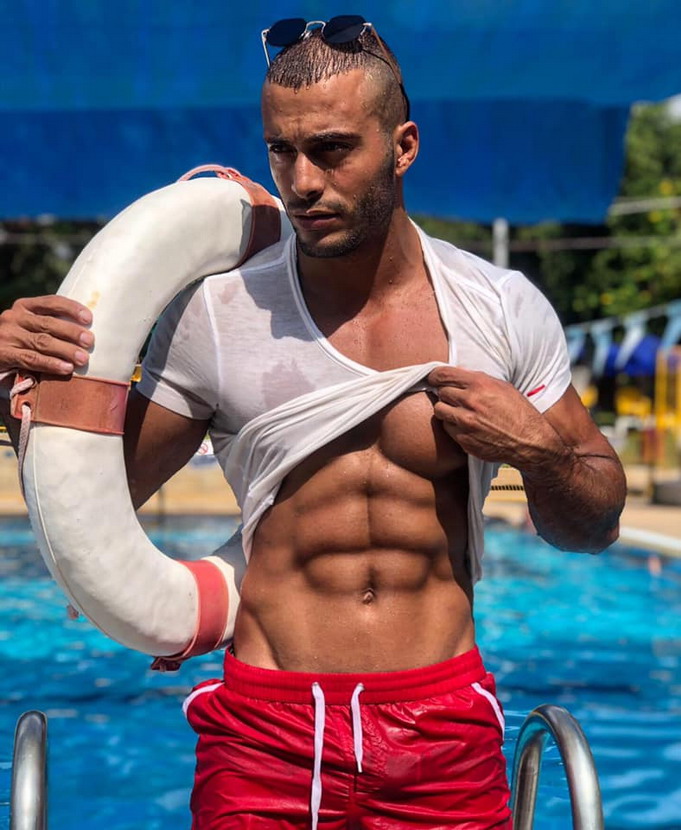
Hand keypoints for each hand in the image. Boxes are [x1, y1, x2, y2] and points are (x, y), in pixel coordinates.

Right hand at [0, 296, 93, 375]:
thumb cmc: (21, 342)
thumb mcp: (31, 327)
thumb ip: (50, 325)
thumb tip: (87, 332)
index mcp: (24, 306)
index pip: (51, 302)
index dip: (71, 308)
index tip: (89, 318)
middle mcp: (14, 318)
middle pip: (48, 323)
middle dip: (71, 332)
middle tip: (90, 341)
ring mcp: (8, 336)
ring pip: (42, 342)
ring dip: (65, 350)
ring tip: (83, 358)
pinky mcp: (4, 354)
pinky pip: (32, 359)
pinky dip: (51, 364)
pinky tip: (66, 368)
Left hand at [427, 366, 565, 469]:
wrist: (529, 441)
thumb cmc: (518, 412)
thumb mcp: (503, 387)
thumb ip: (478, 379)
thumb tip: (457, 374)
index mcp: (480, 384)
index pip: (443, 374)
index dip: (435, 375)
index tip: (433, 377)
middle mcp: (470, 402)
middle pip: (441, 393)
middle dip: (446, 394)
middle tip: (456, 398)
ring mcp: (465, 423)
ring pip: (440, 411)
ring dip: (447, 410)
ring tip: (460, 412)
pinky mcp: (463, 440)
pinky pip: (448, 429)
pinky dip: (454, 427)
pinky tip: (467, 426)